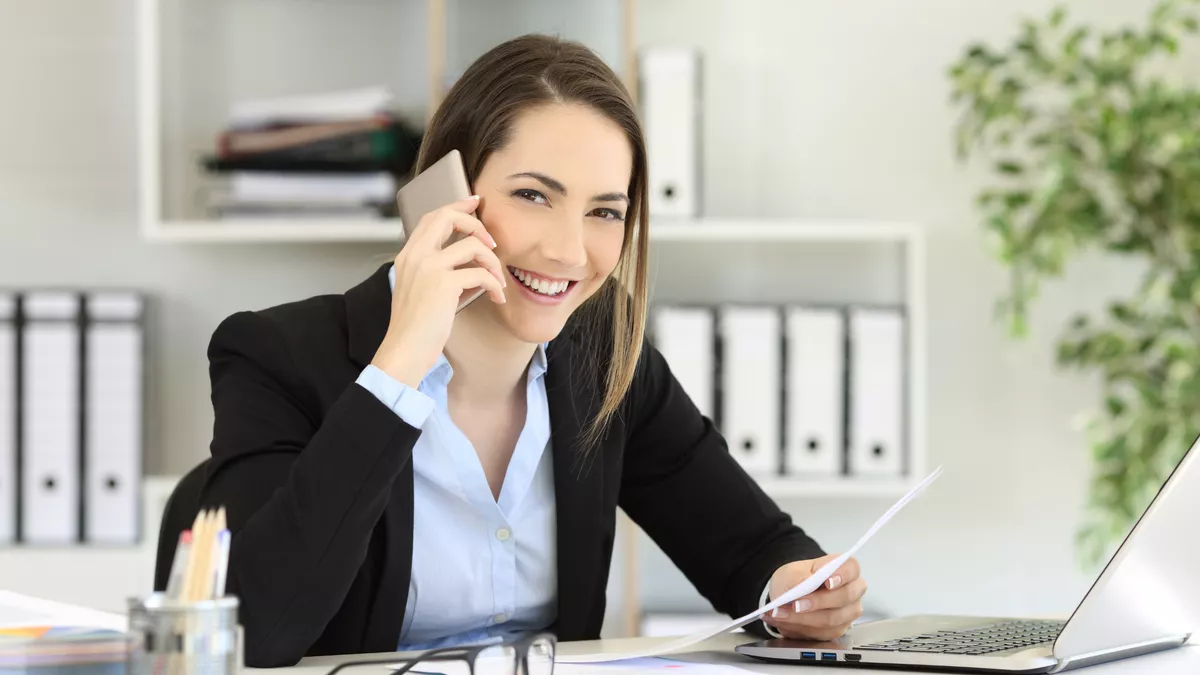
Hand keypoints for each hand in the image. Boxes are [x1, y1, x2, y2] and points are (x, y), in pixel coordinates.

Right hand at [371, 195, 506, 386]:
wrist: (404, 350)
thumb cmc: (414, 327)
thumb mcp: (417, 290)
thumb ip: (433, 270)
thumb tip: (465, 261)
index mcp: (408, 256)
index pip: (432, 218)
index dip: (456, 206)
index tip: (475, 202)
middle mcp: (416, 256)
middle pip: (448, 217)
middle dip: (476, 223)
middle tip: (491, 241)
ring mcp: (429, 268)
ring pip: (472, 245)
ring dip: (493, 261)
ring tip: (498, 279)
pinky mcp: (444, 284)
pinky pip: (481, 273)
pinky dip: (494, 284)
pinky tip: (496, 297)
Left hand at [763, 554, 865, 640]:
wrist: (789, 595)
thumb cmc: (796, 579)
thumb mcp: (791, 572)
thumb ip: (799, 577)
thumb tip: (803, 585)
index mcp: (845, 569)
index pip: (852, 568)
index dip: (843, 575)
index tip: (827, 582)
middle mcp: (852, 591)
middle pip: (845, 597)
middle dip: (818, 602)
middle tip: (796, 604)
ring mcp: (847, 612)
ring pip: (832, 619)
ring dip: (803, 618)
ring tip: (781, 614)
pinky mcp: (837, 630)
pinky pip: (822, 633)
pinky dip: (800, 627)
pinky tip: (784, 621)